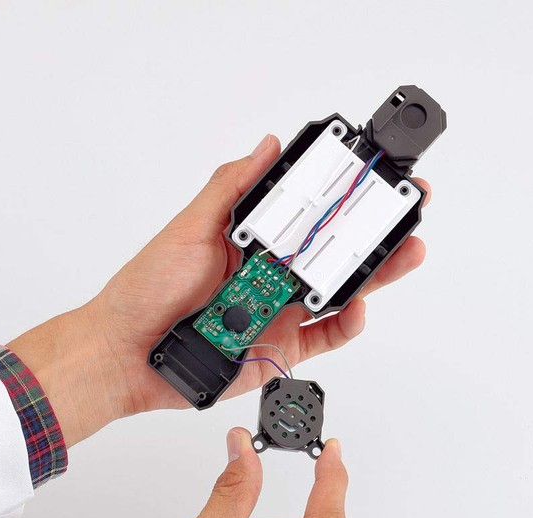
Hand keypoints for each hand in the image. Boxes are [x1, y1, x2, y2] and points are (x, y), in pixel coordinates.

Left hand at [10, 135, 429, 444]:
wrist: (126, 355)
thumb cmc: (146, 290)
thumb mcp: (188, 229)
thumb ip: (229, 190)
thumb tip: (265, 148)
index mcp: (251, 241)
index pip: (307, 215)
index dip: (342, 198)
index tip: (372, 179)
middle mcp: (270, 275)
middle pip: (332, 253)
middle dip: (373, 234)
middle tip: (405, 213)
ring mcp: (278, 313)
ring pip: (337, 294)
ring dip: (373, 277)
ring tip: (401, 256)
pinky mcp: (280, 350)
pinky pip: (324, 338)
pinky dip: (346, 325)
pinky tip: (357, 307)